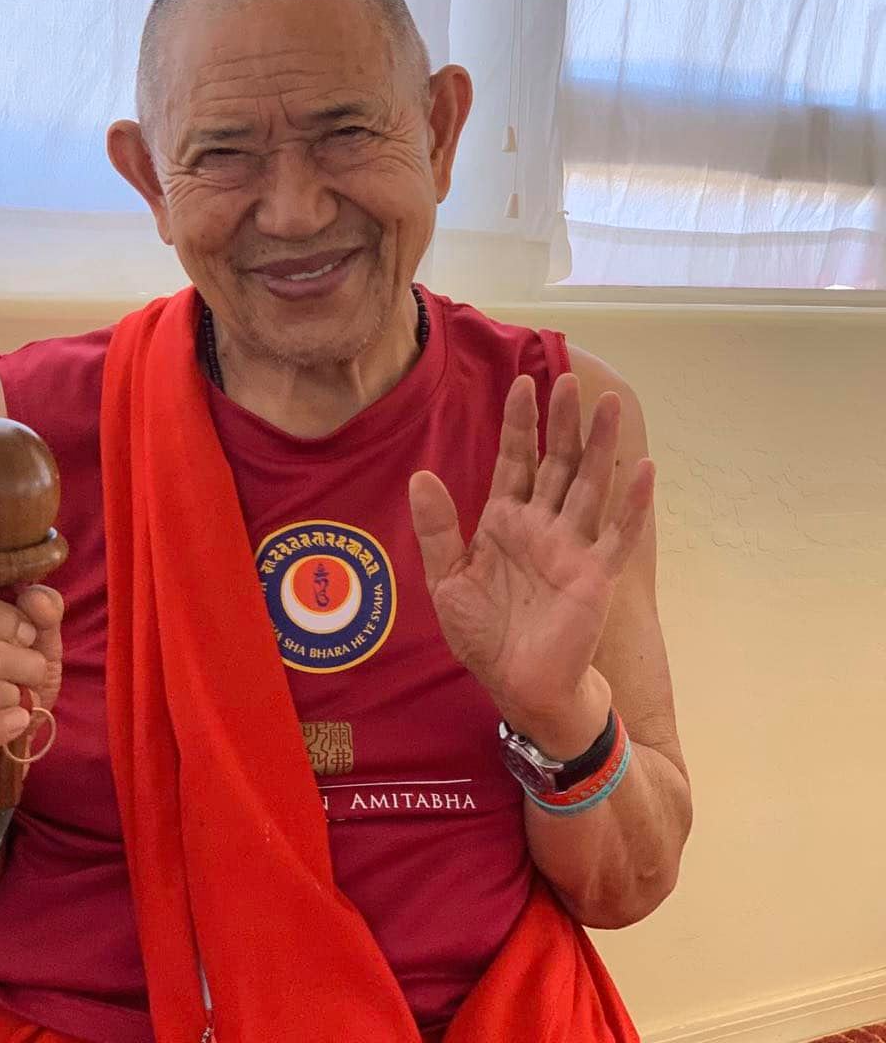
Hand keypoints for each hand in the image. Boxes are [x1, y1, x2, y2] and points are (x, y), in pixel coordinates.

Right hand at [0, 586, 63, 837]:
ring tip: (21, 704)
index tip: (29, 635)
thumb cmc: (11, 687)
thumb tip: (35, 595)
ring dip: (18, 699)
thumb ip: (43, 613)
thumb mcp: (37, 646)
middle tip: (32, 679)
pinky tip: (15, 724)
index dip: (6, 618)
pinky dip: (5, 727)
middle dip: (28, 667)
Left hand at [408, 372, 653, 757]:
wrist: (518, 686)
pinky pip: (618, 533)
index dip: (521, 422)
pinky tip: (644, 469)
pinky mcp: (596, 575)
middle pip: (557, 461)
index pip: (515, 459)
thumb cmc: (483, 635)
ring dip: (600, 446)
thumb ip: (437, 529)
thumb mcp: (447, 580)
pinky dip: (632, 503)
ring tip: (608, 405)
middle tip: (570, 377)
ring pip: (589, 485)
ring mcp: (572, 547)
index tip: (523, 382)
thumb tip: (420, 475)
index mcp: (504, 521)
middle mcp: (542, 525)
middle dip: (563, 421)